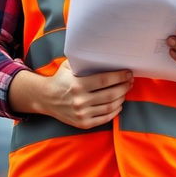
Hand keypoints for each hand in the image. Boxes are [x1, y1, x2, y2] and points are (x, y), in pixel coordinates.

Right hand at [9, 59, 132, 128]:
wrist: (45, 98)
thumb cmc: (60, 79)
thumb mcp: (67, 66)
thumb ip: (82, 61)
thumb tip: (102, 53)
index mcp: (77, 84)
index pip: (104, 80)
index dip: (119, 77)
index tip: (128, 73)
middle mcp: (80, 100)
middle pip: (110, 94)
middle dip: (124, 87)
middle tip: (130, 81)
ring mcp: (82, 113)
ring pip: (110, 107)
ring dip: (121, 98)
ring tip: (125, 91)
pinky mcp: (83, 123)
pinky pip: (105, 118)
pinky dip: (115, 111)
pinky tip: (118, 104)